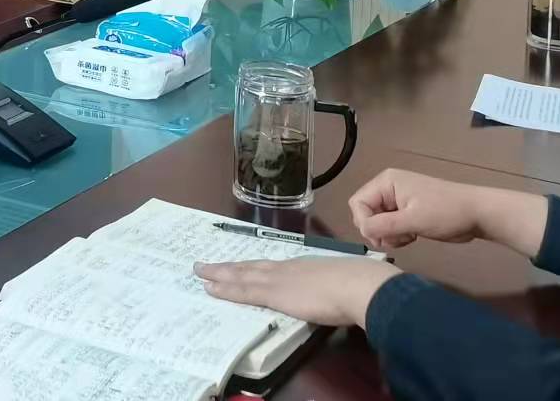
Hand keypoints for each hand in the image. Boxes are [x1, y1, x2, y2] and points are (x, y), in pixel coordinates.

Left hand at [195, 257, 395, 328]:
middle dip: (227, 267)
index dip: (251, 267)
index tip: (238, 266)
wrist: (358, 285)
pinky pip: (243, 291)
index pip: (270, 266)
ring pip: (240, 275)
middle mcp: (286, 268)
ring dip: (219, 274)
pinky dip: (225, 289)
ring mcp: (277, 279)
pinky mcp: (274, 293)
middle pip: (250, 266)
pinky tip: (211, 289)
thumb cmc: (359, 284)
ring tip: (200, 272)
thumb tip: (338, 292)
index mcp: (303, 266)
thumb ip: (334, 286)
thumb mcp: (343, 281)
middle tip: (205, 266)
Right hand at [349, 168, 549, 257]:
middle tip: (398, 238)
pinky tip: (412, 237)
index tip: (382, 238)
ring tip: (408, 238)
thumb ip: (385, 225)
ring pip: (377, 222)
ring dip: (389, 235)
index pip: (358, 203)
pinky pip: (390, 226)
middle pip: (365, 212)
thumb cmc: (446, 213)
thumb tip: (364, 231)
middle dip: (377, 230)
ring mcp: (398, 200)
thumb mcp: (414, 220)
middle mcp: (388, 188)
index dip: (364, 222)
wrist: (478, 214)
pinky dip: (397, 235)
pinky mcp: (407, 212)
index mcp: (386, 182)